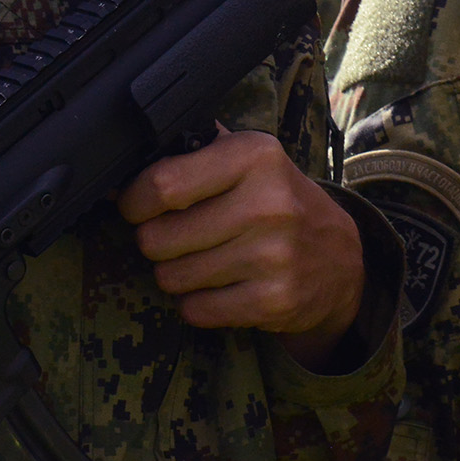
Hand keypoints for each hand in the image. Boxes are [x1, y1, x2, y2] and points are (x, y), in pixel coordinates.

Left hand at [118, 128, 363, 366]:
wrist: (338, 258)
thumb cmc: (277, 201)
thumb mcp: (250, 159)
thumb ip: (195, 150)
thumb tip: (121, 163)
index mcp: (256, 156)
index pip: (162, 184)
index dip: (135, 201)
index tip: (139, 205)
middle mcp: (268, 203)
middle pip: (157, 238)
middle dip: (156, 242)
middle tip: (178, 237)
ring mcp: (273, 255)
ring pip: (171, 278)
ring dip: (176, 274)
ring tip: (204, 260)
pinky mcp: (273, 300)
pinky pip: (195, 310)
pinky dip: (198, 303)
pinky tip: (222, 285)